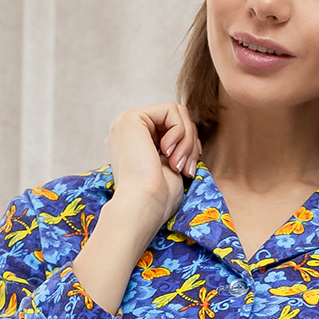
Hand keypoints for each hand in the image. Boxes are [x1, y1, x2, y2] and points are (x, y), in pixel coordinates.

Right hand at [104, 101, 201, 241]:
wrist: (142, 207)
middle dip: (190, 142)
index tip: (190, 168)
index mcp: (134, 143)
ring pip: (177, 113)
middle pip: (176, 117)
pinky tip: (168, 153)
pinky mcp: (132, 117)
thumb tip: (191, 134)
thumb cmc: (157, 199)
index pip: (170, 128)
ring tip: (178, 164)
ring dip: (187, 140)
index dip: (188, 144)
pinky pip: (172, 110)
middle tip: (186, 168)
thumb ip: (177, 147)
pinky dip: (180, 133)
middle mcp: (127, 130)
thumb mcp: (171, 167)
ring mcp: (127, 122)